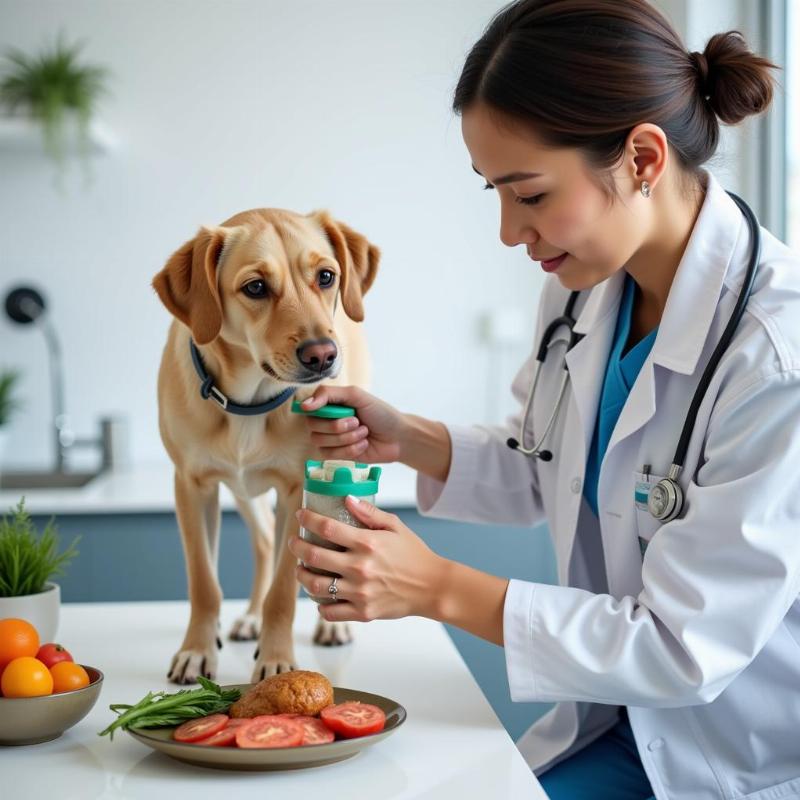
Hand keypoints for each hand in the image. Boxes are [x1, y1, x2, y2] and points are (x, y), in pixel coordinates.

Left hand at [288, 496, 444, 621]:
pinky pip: (330, 612)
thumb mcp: (395, 526)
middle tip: (294, 542)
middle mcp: (359, 568)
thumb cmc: (414, 554)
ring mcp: (359, 592)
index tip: (300, 515)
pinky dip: (320, 605)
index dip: (308, 519)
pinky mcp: (362, 612)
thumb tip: (347, 498)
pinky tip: (320, 596)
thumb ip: (369, 513)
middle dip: (297, 546)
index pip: (327, 528)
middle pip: (314, 556)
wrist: (432, 587)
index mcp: (367, 543)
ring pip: (315, 586)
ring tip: (301, 569)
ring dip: (302, 576)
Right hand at [298, 385, 405, 463]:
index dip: (313, 409)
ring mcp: (331, 440)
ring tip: (364, 432)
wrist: (399, 437)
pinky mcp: (338, 456)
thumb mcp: (357, 395)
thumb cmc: (381, 413)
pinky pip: (332, 455)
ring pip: (321, 442)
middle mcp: (327, 422)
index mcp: (330, 405)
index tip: (321, 410)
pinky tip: (364, 444)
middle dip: (337, 425)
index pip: (308, 406)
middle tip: (356, 421)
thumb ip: (329, 394)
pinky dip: (351, 449)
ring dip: (347, 438)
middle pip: (312, 426)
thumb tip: (304, 405)